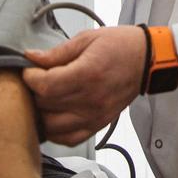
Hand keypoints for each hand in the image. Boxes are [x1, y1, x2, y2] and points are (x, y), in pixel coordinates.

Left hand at [22, 26, 146, 145]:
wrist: (147, 60)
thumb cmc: (121, 46)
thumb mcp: (87, 39)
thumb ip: (57, 52)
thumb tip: (31, 57)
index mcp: (88, 73)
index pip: (46, 85)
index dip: (30, 78)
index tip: (29, 70)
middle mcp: (92, 98)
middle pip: (47, 105)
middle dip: (35, 92)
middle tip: (36, 80)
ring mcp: (96, 114)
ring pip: (53, 127)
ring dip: (43, 113)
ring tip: (45, 98)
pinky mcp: (99, 123)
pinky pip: (70, 138)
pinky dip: (56, 131)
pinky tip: (54, 116)